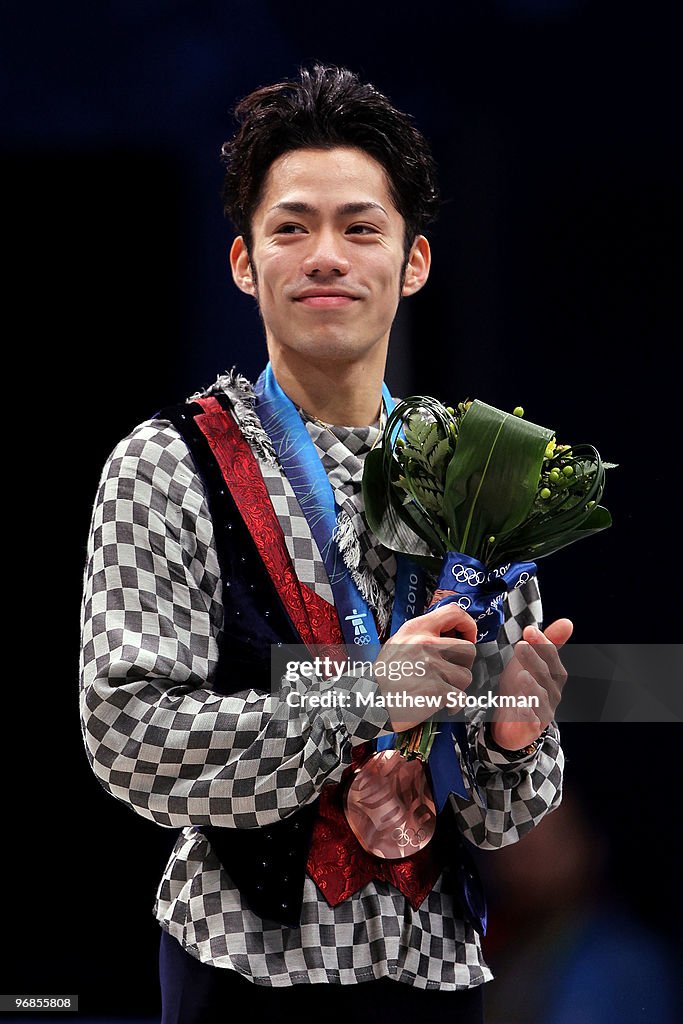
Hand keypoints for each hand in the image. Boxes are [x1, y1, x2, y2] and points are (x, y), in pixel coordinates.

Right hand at [373, 603, 476, 731]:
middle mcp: (426, 643)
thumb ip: (421, 636)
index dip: (468, 625)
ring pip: (466, 676)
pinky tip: (443, 705)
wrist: (371, 701)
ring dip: (457, 687)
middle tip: (451, 673)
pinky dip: (454, 705)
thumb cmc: (384, 676)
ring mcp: (432, 666)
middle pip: (468, 649)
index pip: (454, 612)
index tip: (468, 638)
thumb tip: (448, 636)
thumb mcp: (397, 642)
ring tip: (441, 690)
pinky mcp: (436, 689)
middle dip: (463, 664)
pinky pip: (460, 697)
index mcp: (417, 629)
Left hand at [490, 618, 572, 750]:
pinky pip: (531, 721)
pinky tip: (520, 705)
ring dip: (532, 687)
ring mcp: (543, 711)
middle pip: (545, 675)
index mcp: (554, 676)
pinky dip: (527, 713)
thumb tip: (568, 622)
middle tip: (521, 646)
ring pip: (540, 698)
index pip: (552, 657)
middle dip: (534, 660)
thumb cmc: (523, 687)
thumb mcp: (532, 663)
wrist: (512, 722)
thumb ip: (548, 644)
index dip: (542, 643)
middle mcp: (552, 693)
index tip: (529, 630)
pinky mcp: (532, 727)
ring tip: (522, 676)